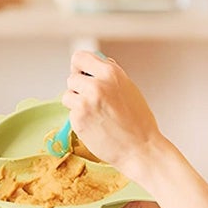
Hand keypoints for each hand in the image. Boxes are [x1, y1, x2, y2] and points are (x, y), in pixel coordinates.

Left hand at [61, 51, 163, 172]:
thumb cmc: (139, 123)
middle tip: (93, 102)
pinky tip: (95, 126)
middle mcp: (96, 85)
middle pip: (72, 78)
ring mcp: (85, 102)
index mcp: (111, 73)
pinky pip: (71, 113)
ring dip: (76, 103)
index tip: (81, 74)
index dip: (79, 67)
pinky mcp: (78, 119)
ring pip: (68, 95)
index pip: (80, 57)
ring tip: (95, 114)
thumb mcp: (128, 88)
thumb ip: (109, 76)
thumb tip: (93, 66)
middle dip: (79, 88)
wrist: (140, 149)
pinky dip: (79, 119)